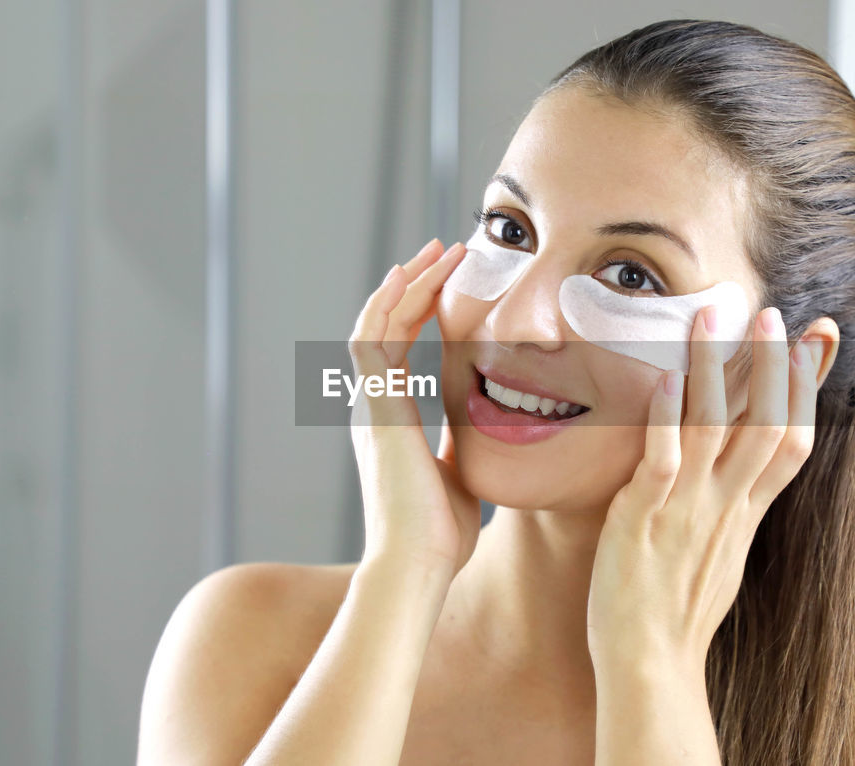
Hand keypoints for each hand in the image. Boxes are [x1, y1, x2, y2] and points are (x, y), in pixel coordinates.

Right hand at [348, 238, 482, 578]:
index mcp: (390, 418)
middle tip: (447, 251)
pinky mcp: (372, 403)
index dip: (422, 311)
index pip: (401, 347)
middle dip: (416, 284)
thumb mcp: (456, 473)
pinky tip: (412, 275)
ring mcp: (368, 402)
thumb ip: (460, 445)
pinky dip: (391, 302)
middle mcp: (373, 403)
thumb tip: (486, 433)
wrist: (417, 562)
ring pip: (379, 320)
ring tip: (439, 250)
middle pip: (386, 323)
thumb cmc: (440, 533)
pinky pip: (373, 336)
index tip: (451, 282)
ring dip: (409, 281)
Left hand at [586, 305, 818, 680]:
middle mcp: (726, 507)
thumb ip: (731, 512)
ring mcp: (688, 511)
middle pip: (767, 424)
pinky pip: (663, 461)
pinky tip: (668, 380)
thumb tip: (741, 484)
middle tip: (777, 313)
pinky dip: (668, 420)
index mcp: (746, 515)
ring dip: (718, 369)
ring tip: (715, 317)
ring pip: (714, 427)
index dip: (806, 390)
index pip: (791, 442)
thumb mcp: (721, 557)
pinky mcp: (645, 519)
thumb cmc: (675, 613)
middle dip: (775, 365)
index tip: (814, 343)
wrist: (649, 665)